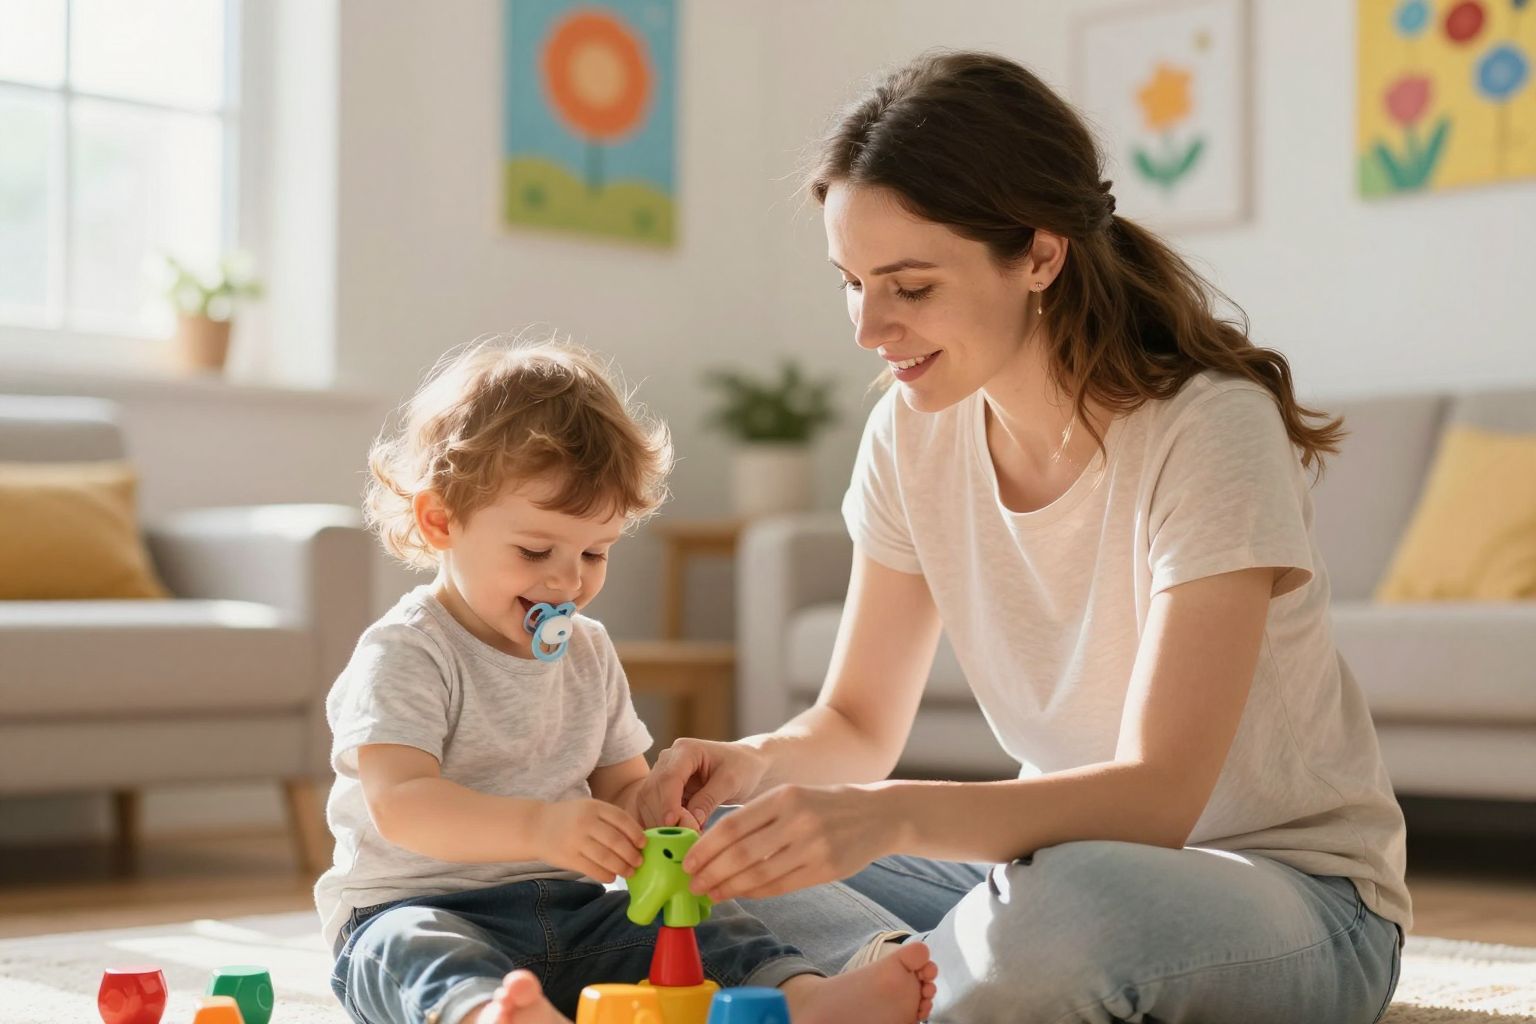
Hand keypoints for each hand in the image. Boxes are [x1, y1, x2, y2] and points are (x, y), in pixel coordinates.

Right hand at [535, 799, 646, 882]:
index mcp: (593, 806)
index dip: (636, 833)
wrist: (535, 826)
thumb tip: (637, 839)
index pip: (621, 819)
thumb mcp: (588, 808)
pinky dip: (606, 875)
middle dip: (631, 854)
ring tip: (630, 872)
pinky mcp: (568, 857)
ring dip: (622, 867)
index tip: (644, 844)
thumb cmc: (569, 818)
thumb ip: (609, 819)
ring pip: (606, 857)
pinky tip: (612, 877)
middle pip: (616, 840)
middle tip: (639, 862)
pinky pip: (592, 869)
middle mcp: (585, 822)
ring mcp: (575, 840)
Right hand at [634, 738, 768, 829]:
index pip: (669, 777)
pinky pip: (654, 810)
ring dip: (661, 823)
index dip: (667, 801)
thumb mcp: (731, 781)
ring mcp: (663, 776)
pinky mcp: (664, 792)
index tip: (671, 822)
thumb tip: (691, 820)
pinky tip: (674, 839)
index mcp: (685, 750)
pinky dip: (661, 825)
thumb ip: (710, 798)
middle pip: (654, 791)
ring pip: (649, 803)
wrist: (746, 766)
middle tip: (683, 837)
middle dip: (664, 816)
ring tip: (683, 840)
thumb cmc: (742, 768)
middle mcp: (668, 760)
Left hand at [681, 783, 898, 900]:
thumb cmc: (826, 804)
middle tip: (692, 884)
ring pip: (758, 874)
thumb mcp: (792, 796)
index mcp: (783, 796)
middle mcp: (796, 820)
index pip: (732, 826)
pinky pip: (780, 886)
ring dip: (729, 888)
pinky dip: (755, 892)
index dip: (705, 848)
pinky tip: (739, 894)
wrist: (878, 813)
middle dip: (710, 872)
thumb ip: (759, 817)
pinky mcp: (825, 870)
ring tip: (710, 893)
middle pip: (740, 854)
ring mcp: (812, 847)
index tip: (687, 862)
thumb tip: (714, 845)